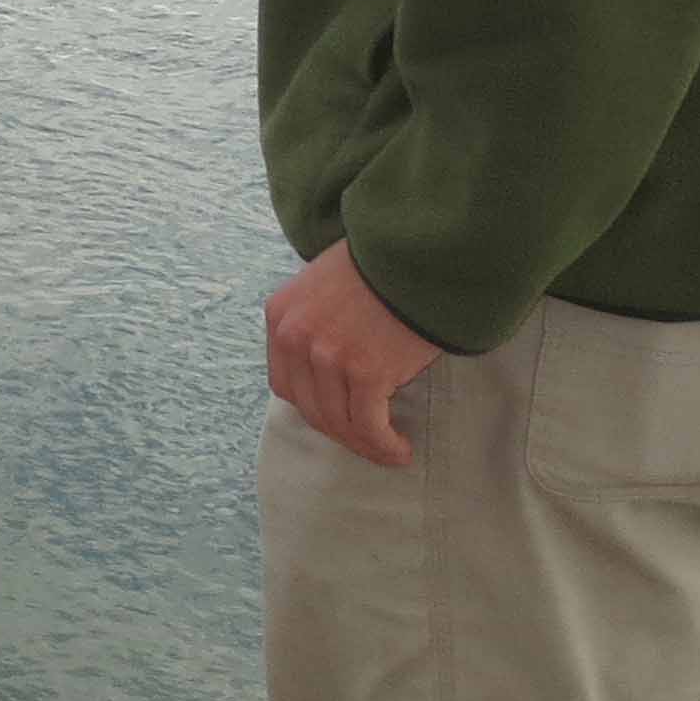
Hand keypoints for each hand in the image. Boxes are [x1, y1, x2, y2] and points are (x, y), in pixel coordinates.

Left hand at [265, 239, 441, 468]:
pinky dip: (383, 445)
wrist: (419, 251)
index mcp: (280, 315)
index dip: (314, 408)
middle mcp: (295, 337)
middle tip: (369, 441)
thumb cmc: (381, 265)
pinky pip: (369, 425)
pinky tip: (400, 449)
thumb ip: (315, 322)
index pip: (285, 383)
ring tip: (390, 449)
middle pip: (310, 408)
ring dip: (365, 444)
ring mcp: (327, 356)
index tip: (339, 418)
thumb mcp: (323, 285)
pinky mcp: (365, 371)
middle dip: (341, 431)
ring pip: (339, 422)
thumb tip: (329, 369)